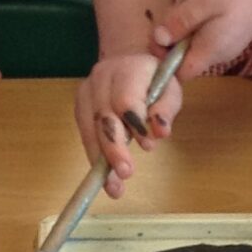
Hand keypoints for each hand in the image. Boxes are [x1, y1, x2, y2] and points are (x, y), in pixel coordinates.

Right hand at [76, 48, 182, 195]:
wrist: (131, 64)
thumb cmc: (156, 81)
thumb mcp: (171, 91)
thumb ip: (166, 110)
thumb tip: (160, 132)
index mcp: (129, 68)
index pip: (125, 99)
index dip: (134, 124)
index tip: (148, 147)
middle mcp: (102, 75)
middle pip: (103, 115)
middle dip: (113, 147)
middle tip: (125, 173)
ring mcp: (86, 90)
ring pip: (90, 128)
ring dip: (101, 158)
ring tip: (114, 186)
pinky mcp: (80, 106)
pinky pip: (84, 134)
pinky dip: (95, 156)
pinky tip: (105, 177)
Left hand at [159, 0, 251, 76]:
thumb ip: (179, 22)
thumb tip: (157, 41)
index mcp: (210, 51)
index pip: (179, 73)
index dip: (163, 59)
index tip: (157, 34)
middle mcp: (220, 52)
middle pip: (185, 53)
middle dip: (175, 32)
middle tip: (181, 4)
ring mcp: (229, 40)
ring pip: (195, 37)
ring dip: (188, 18)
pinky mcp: (235, 27)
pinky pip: (208, 26)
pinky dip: (202, 12)